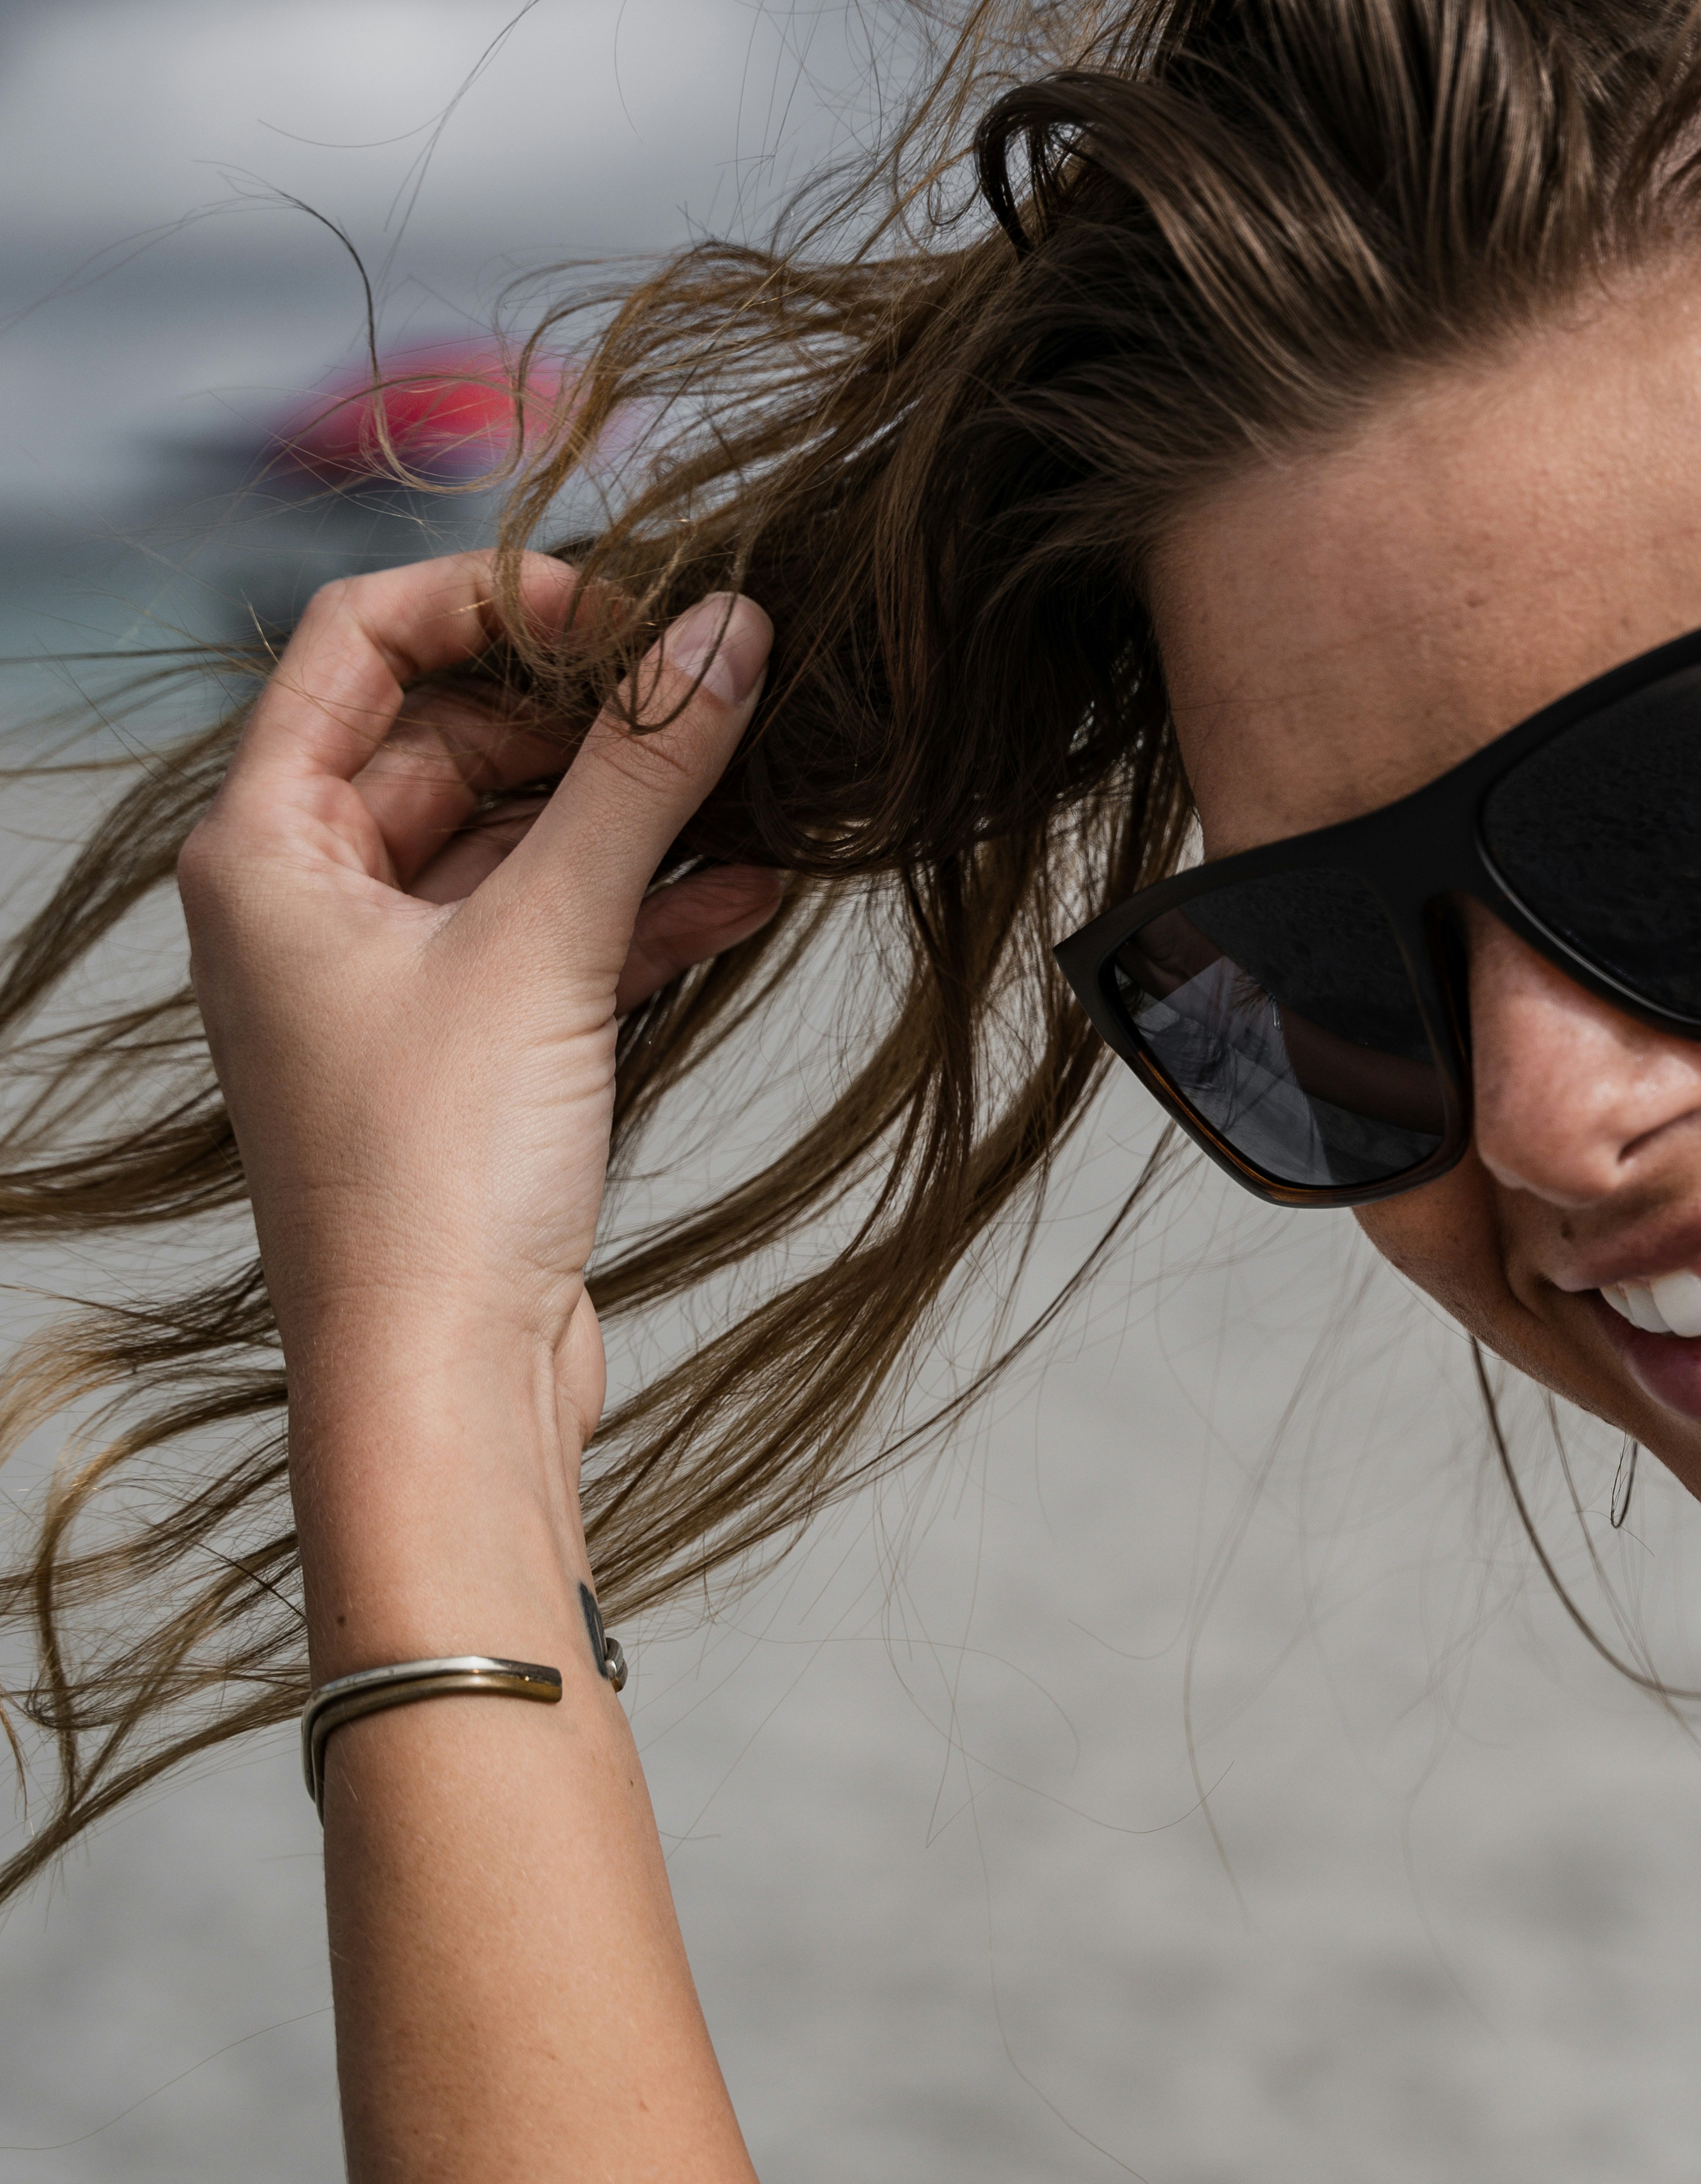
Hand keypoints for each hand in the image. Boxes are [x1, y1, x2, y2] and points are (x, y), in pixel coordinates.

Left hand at [177, 555, 779, 1443]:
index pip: (360, 643)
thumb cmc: (435, 1181)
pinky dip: (643, 901)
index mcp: (266, 849)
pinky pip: (559, 929)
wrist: (444, 1381)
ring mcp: (391, 975)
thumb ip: (644, 777)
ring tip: (753, 783)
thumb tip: (727, 632)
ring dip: (631, 809)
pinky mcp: (471, 1045)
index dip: (493, 603)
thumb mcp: (549, 943)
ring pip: (518, 833)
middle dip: (586, 709)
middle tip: (714, 691)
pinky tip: (744, 890)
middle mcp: (311, 900)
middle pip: (450, 733)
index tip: (628, 607)